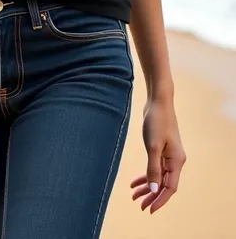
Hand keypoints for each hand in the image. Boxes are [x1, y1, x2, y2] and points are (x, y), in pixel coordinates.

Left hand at [130, 96, 185, 213]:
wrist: (158, 102)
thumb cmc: (156, 122)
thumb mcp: (153, 146)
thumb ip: (153, 169)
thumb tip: (153, 190)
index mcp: (176, 161)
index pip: (169, 187)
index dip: (160, 200)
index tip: (149, 210)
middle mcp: (175, 160)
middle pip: (164, 184)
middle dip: (152, 196)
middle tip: (139, 206)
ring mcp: (168, 155)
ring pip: (158, 177)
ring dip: (147, 187)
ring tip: (134, 196)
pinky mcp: (161, 149)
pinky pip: (154, 167)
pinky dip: (146, 175)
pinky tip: (134, 182)